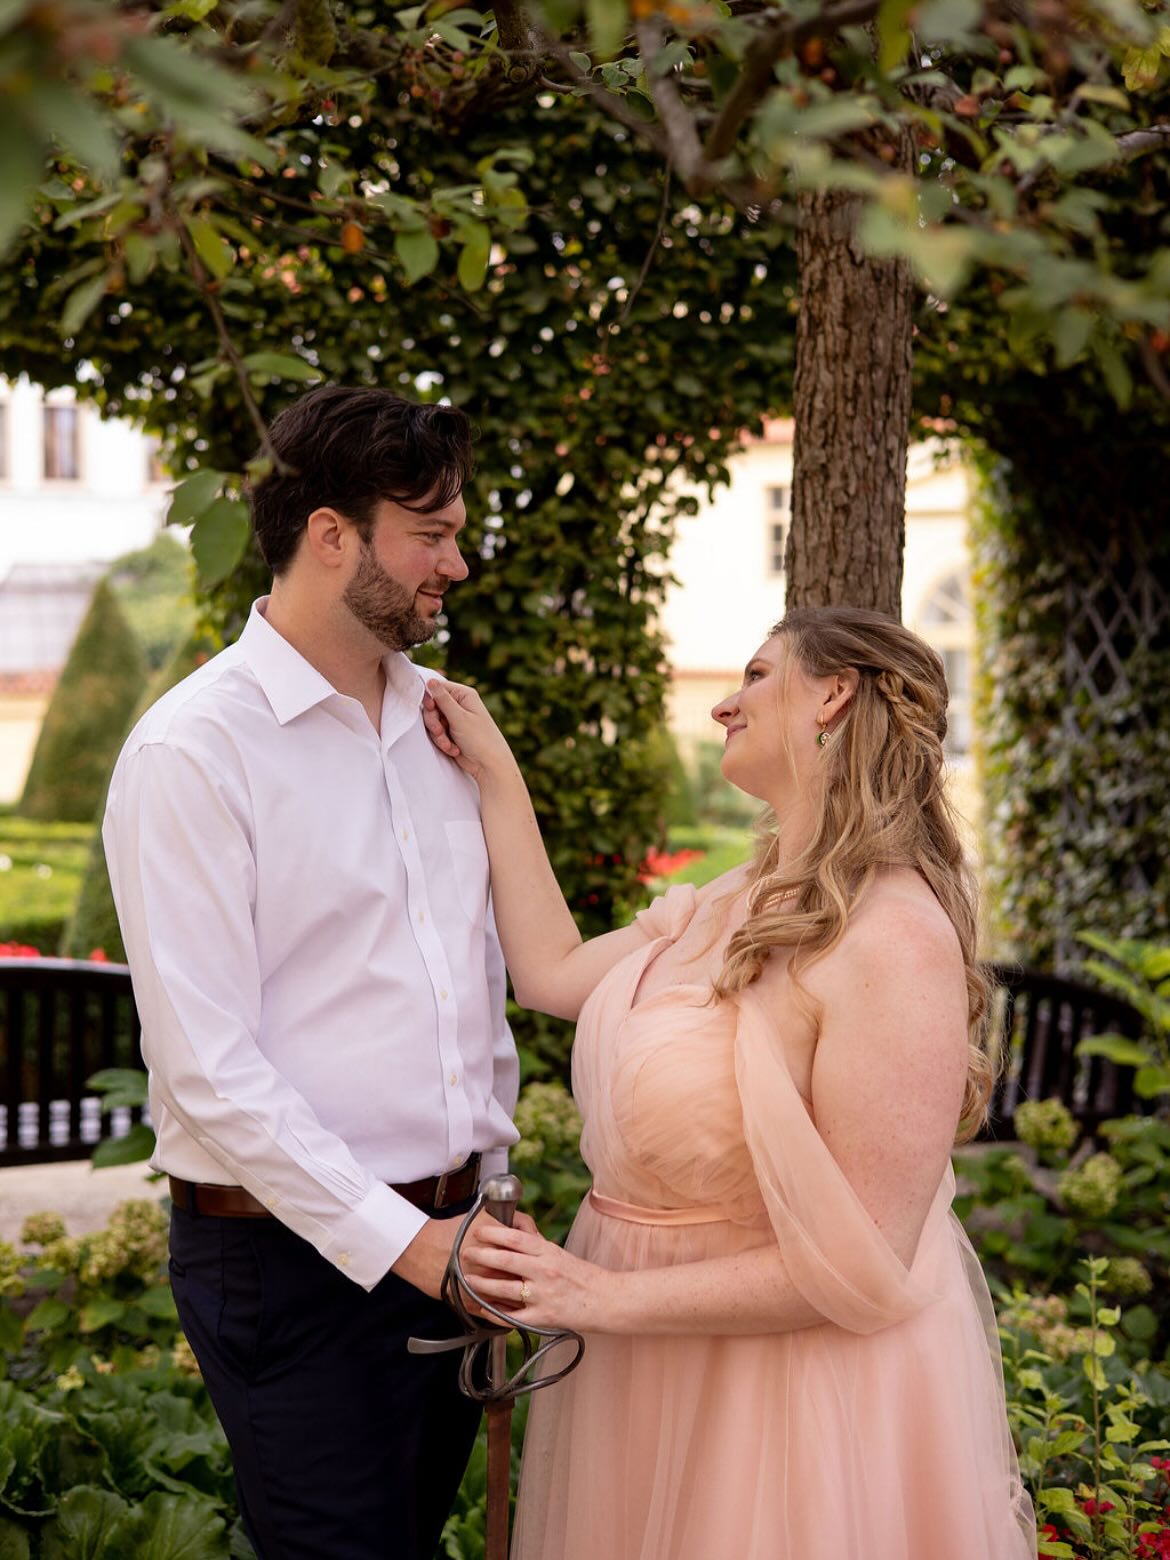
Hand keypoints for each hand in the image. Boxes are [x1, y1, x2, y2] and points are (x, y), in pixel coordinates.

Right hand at [390, 1206, 538, 1306]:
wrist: (421, 1247)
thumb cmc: (451, 1230)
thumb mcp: (483, 1217)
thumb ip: (510, 1222)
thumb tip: (527, 1227)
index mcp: (499, 1246)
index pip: (529, 1255)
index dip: (540, 1260)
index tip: (545, 1262)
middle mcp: (492, 1268)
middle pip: (523, 1279)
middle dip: (535, 1282)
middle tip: (543, 1282)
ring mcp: (481, 1287)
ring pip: (511, 1299)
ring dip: (523, 1301)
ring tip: (532, 1299)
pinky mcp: (470, 1302)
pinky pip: (493, 1312)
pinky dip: (504, 1313)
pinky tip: (511, 1311)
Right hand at [421, 681, 516, 786]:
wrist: (488, 765)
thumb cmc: (480, 739)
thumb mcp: (459, 718)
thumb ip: (443, 699)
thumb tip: (431, 680)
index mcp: (464, 695)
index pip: (438, 688)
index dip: (431, 698)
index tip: (431, 708)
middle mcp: (459, 705)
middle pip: (432, 706)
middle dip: (434, 722)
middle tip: (439, 731)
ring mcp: (454, 719)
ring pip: (433, 722)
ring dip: (438, 735)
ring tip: (448, 744)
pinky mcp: (451, 732)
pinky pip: (437, 734)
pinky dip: (443, 742)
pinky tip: (454, 749)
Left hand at [459, 1218, 615, 1333]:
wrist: (608, 1300)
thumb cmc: (585, 1277)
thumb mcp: (560, 1255)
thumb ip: (537, 1247)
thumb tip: (513, 1235)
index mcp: (549, 1252)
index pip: (516, 1238)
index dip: (494, 1233)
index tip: (479, 1231)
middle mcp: (545, 1271)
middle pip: (506, 1260)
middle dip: (482, 1256)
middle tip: (465, 1253)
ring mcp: (543, 1295)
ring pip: (505, 1289)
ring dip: (482, 1284)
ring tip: (468, 1280)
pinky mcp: (544, 1317)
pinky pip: (513, 1316)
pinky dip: (495, 1313)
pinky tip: (483, 1310)